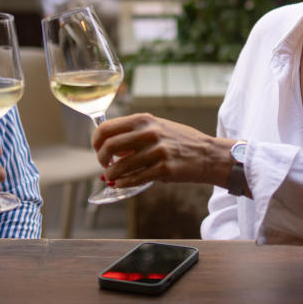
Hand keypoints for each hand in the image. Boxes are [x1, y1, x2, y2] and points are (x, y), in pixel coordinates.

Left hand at [93, 113, 228, 187]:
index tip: (97, 149)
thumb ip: (133, 134)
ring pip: (120, 166)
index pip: (107, 128)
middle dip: (102, 159)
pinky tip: (119, 184)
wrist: (207, 154)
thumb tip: (108, 147)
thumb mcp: (157, 128)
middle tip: (104, 165)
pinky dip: (122, 183)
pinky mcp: (164, 169)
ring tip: (111, 176)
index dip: (95, 140)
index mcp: (144, 120)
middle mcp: (149, 133)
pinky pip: (135, 178)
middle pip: (110, 146)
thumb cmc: (179, 141)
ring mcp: (157, 151)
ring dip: (111, 174)